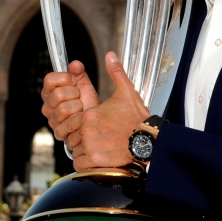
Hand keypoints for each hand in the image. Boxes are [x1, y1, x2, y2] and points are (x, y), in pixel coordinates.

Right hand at [41, 60, 99, 142]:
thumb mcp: (84, 85)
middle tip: (79, 97)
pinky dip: (78, 120)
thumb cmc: (88, 104)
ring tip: (81, 108)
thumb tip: (75, 64)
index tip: (74, 81)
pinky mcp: (58, 133)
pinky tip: (81, 119)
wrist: (96, 122)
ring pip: (63, 109)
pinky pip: (67, 124)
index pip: (49, 79)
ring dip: (78, 107)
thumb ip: (79, 73)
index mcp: (50, 91)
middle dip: (74, 94)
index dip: (65, 78)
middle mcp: (47, 106)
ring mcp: (52, 120)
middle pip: (58, 94)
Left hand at [66, 51, 150, 170]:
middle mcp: (87, 131)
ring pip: (74, 151)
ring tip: (96, 148)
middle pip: (71, 136)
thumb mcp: (127, 92)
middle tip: (92, 139)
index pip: (71, 121)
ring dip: (81, 151)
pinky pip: (79, 164)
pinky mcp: (96, 161)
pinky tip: (96, 157)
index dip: (78, 125)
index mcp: (90, 114)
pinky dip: (84, 163)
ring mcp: (91, 147)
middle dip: (79, 138)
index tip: (88, 127)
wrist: (150, 140)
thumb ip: (116, 73)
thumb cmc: (138, 118)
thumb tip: (110, 56)